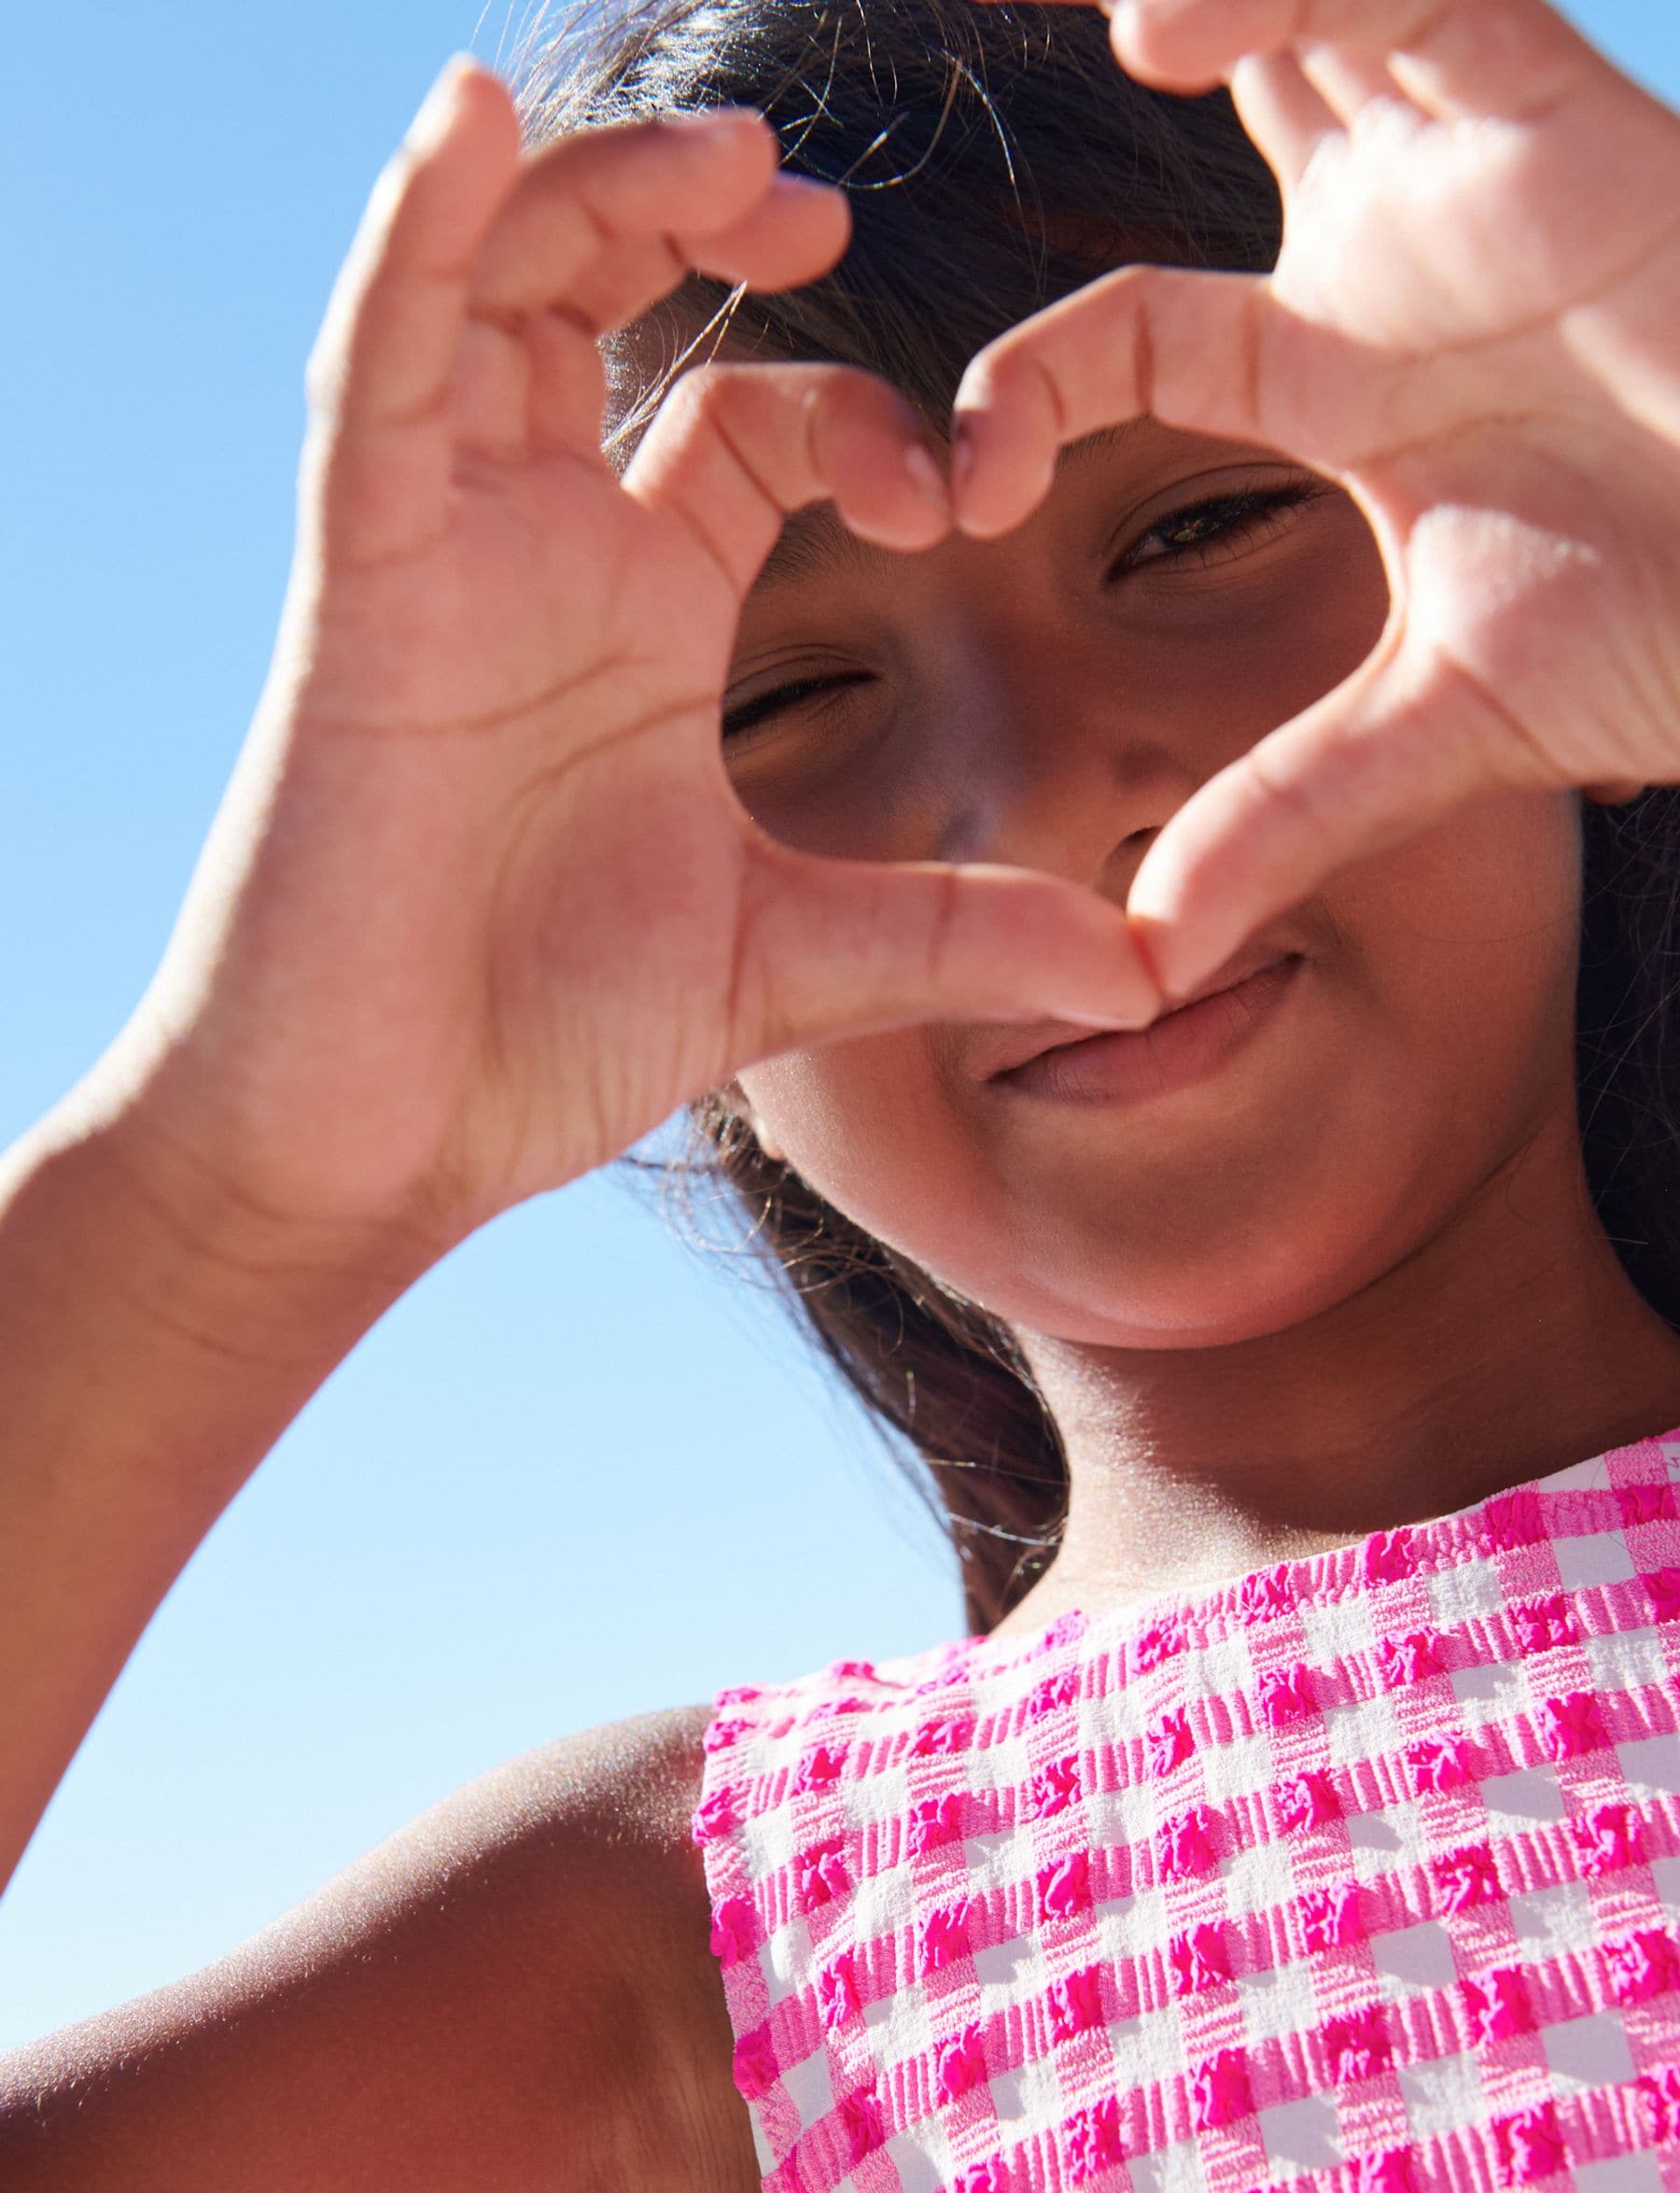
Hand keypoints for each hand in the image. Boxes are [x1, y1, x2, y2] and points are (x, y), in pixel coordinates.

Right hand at [113, 63, 1151, 1250]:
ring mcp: (448, 555)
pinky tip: (464, 126)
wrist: (384, 1138)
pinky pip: (376, 374)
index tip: (956, 493)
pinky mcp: (363, 586)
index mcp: (643, 617)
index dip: (862, 418)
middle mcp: (543, 555)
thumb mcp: (792, 965)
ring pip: (496, 295)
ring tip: (725, 148)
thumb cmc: (545, 1038)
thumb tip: (1146, 970)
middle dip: (699, 214)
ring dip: (593, 192)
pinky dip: (411, 242)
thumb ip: (960, 937)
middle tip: (809, 189)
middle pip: (606, 305)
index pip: (753, 427)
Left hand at [953, 0, 1679, 995]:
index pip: (1128, 335)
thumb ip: (1281, 818)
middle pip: (1215, 106)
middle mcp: (1388, 254)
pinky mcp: (1561, 115)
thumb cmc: (1667, 639)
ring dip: (1192, 3)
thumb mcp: (1432, 730)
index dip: (1025, 393)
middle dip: (1102, 74)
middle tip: (951, 59)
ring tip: (1079, 33)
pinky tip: (1170, 32)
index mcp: (1338, 378)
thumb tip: (1144, 960)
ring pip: (1301, 13)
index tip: (959, 492)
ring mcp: (1471, 171)